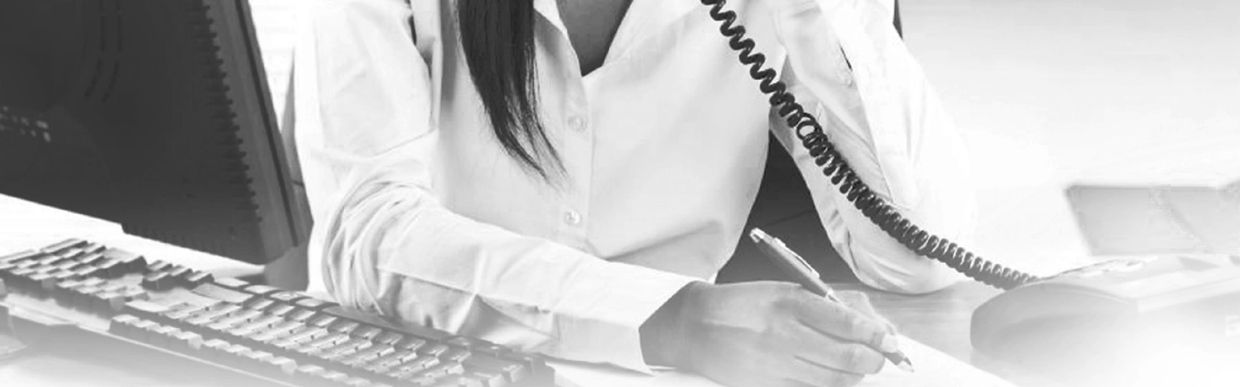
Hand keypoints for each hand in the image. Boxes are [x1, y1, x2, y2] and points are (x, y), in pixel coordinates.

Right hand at [642, 282, 898, 386]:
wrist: (694, 327)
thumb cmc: (742, 306)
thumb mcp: (784, 289)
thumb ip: (827, 302)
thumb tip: (870, 320)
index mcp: (790, 301)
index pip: (847, 321)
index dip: (876, 334)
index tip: (891, 340)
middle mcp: (785, 333)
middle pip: (847, 356)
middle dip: (873, 360)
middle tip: (879, 357)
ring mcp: (777, 363)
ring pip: (834, 379)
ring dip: (854, 376)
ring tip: (856, 367)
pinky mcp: (769, 385)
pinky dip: (829, 386)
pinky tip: (831, 378)